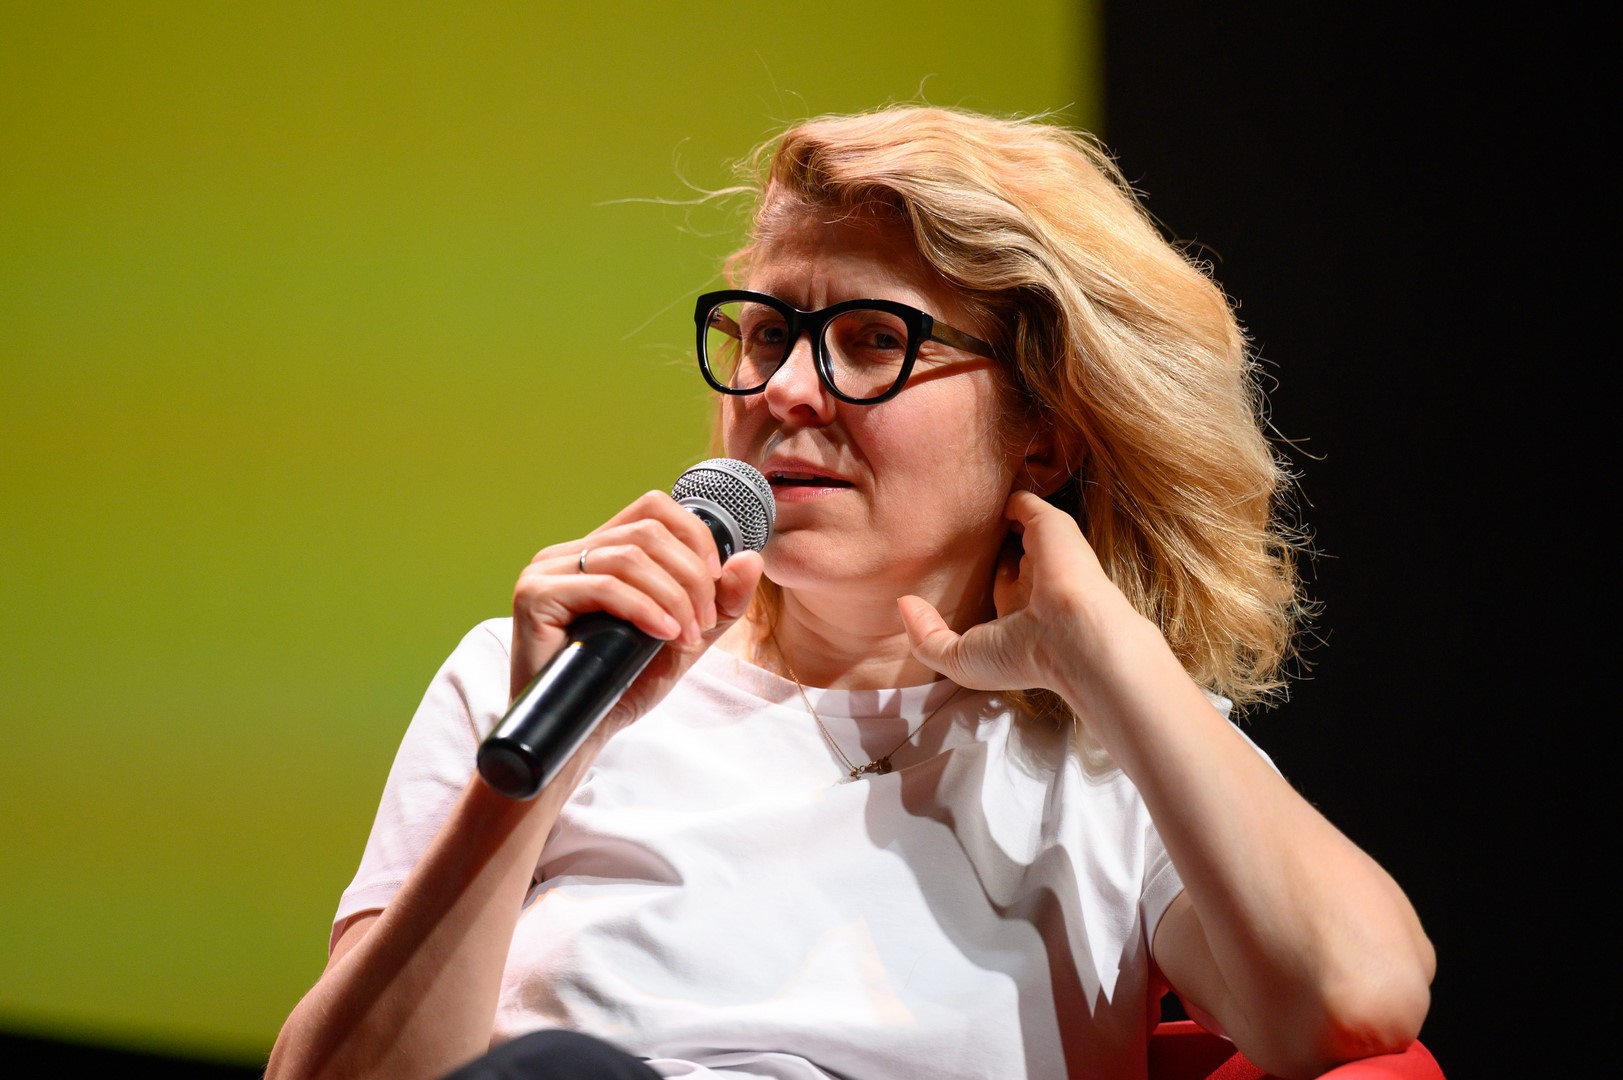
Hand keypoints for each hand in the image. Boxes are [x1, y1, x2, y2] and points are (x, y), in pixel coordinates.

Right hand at [509, 490, 762, 735]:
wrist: (578, 731)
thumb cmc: (622, 684)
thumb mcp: (684, 639)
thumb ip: (719, 603)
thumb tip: (751, 558)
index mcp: (598, 551)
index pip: (653, 508)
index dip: (694, 536)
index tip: (714, 580)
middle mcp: (568, 552)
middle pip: (647, 531)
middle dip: (690, 576)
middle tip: (702, 622)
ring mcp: (547, 570)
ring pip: (630, 556)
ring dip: (673, 597)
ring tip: (684, 637)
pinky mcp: (535, 596)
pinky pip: (604, 586)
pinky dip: (645, 609)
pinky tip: (663, 634)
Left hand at [897, 490, 1133, 694]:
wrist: (1071, 638)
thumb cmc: (1017, 655)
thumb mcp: (960, 660)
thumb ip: (926, 637)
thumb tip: (903, 604)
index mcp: (1017, 612)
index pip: (998, 586)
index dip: (977, 577)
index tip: (946, 566)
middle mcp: (1033, 581)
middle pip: (1007, 553)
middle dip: (984, 542)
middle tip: (952, 527)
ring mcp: (1043, 552)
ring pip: (1016, 525)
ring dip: (992, 515)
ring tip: (961, 499)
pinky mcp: (1050, 526)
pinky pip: (1025, 502)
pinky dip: (1009, 496)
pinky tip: (980, 490)